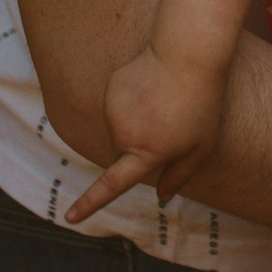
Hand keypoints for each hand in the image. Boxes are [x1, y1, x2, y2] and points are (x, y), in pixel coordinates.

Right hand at [63, 46, 226, 223]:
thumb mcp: (202, 145)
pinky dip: (133, 102)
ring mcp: (114, 110)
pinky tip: (153, 86)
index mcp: (147, 153)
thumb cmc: (202, 102)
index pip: (112, 185)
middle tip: (172, 121)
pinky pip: (119, 107)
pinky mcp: (111, 90)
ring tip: (164, 100)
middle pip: (126, 153)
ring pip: (122, 129)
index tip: (69, 218)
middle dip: (144, 145)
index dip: (90, 203)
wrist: (188, 53)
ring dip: (139, 122)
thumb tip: (163, 197)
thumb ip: (180, 175)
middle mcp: (125, 135)